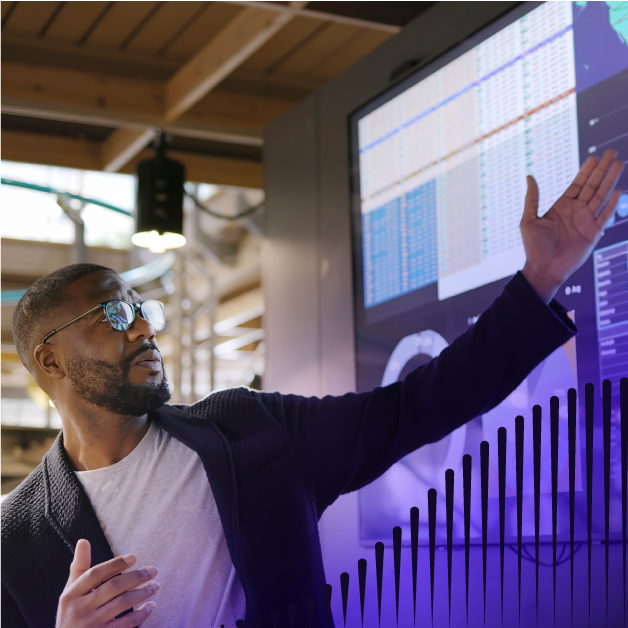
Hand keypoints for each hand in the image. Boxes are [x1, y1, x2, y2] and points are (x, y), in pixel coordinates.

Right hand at [55, 539, 158, 627]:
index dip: (115, 564)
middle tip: (153, 570)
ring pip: (122, 604)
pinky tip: (151, 606)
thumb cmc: (71, 615)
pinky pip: (126, 624)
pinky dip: (141, 614)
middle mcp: (80, 609)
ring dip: (143, 593)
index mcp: (71, 595)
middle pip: (113, 587)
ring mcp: (91, 625)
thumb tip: (83, 541)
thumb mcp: (70, 592)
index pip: (95, 574)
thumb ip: (79, 567)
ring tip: (156, 585)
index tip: (134, 557)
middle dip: (136, 577)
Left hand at [520, 148, 623, 302]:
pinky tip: (617, 190)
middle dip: (602, 170)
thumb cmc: (534, 248)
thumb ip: (532, 199)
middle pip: (593, 186)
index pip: (578, 184)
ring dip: (610, 181)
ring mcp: (586, 221)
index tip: (594, 157)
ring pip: (602, 196)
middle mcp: (576, 211)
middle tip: (611, 153)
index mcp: (562, 207)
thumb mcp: (528, 220)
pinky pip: (605, 216)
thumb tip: (530, 177)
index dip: (586, 171)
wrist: (543, 269)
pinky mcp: (593, 233)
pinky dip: (612, 204)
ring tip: (618, 164)